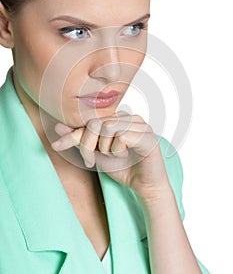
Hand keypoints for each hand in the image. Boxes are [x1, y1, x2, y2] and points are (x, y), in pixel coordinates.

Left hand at [51, 111, 170, 198]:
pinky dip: (118, 150)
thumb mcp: (96, 154)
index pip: (89, 121)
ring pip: (107, 127)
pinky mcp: (147, 134)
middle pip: (95, 123)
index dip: (72, 134)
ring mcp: (139, 124)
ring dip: (105, 148)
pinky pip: (122, 136)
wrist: (144, 185)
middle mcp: (128, 117)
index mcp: (116, 118)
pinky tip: (126, 155)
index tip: (56, 146)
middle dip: (87, 145)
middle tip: (91, 161)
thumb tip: (58, 126)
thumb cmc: (123, 167)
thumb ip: (80, 140)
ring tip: (114, 155)